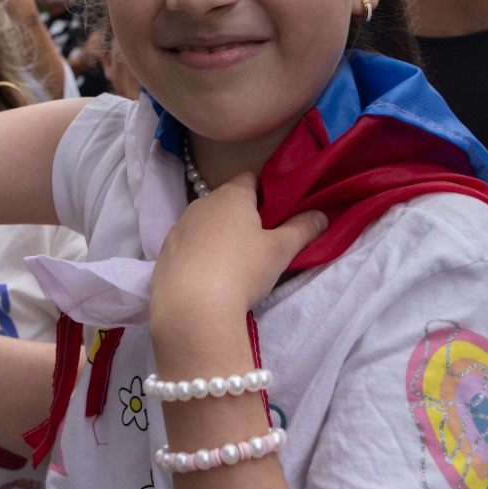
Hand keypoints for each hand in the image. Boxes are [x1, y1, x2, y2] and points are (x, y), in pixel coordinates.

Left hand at [149, 174, 325, 344]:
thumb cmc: (242, 270)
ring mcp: (179, 227)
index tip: (277, 215)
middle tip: (261, 244)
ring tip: (234, 265)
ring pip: (206, 224)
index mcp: (231, 195)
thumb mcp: (280, 250)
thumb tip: (322, 215)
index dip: (266, 193)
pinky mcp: (165, 252)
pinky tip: (209, 278)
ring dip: (219, 236)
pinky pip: (188, 245)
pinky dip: (199, 255)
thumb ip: (302, 229)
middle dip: (243, 217)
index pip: (250, 179)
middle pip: (227, 202)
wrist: (192, 308)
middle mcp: (201, 203)